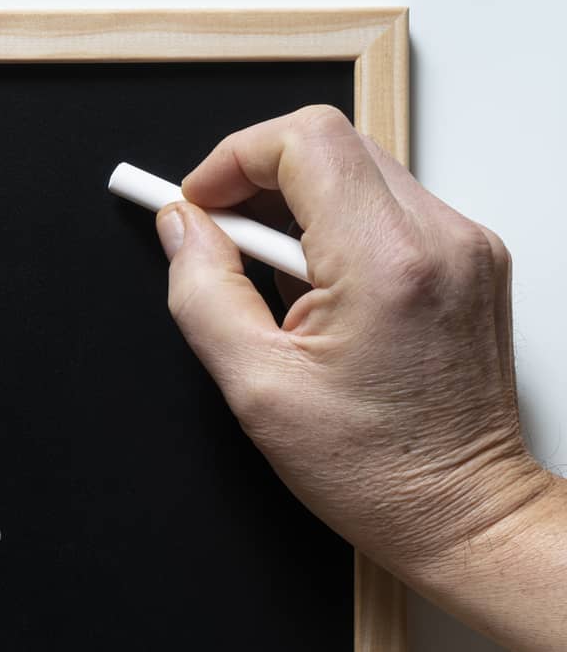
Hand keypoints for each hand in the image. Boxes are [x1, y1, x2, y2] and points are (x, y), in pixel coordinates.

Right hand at [157, 105, 566, 651]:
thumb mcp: (257, 388)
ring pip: (358, 171)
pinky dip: (337, 231)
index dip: (233, 160)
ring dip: (297, 208)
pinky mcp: (471, 257)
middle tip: (220, 242)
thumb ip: (204, 293)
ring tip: (273, 286)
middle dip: (259, 181)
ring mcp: (465, 244)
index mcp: (387, 264)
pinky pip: (388, 207)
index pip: (305, 141)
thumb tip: (180, 228)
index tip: (196, 205)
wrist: (462, 510)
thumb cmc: (374, 469)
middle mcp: (440, 238)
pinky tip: (318, 295)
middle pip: (331, 143)